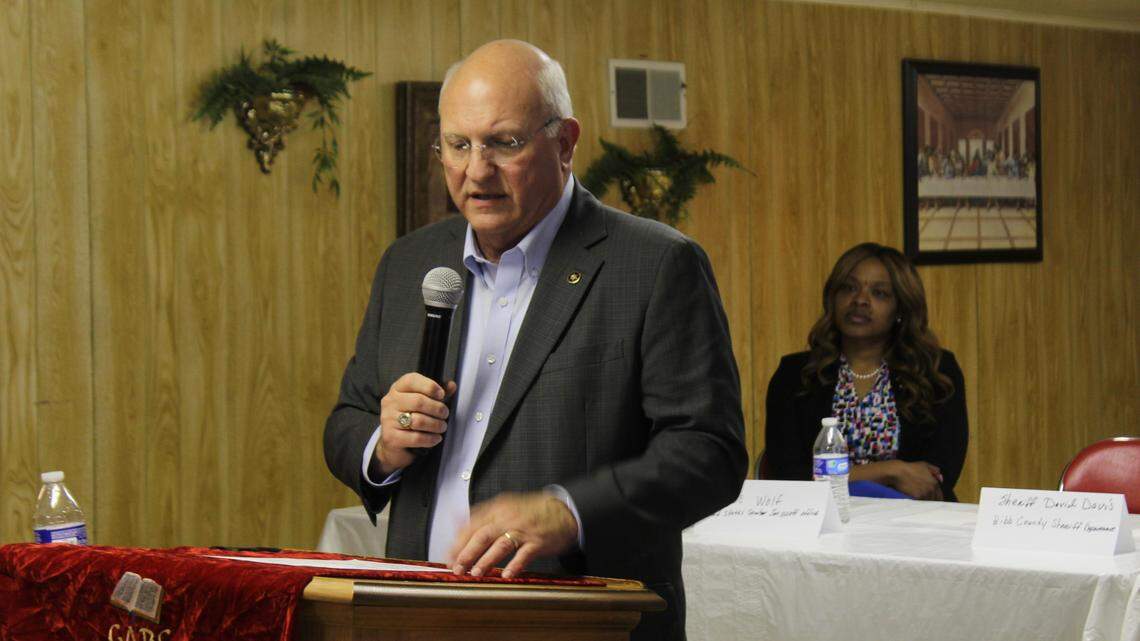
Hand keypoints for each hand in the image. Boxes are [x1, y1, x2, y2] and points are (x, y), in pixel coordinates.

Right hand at [373, 373, 455, 475]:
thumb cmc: (410, 418)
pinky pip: (416, 438)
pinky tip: (436, 438)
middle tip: (445, 414)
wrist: (393, 443)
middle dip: (437, 408)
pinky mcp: (391, 438)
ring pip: (418, 421)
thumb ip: (436, 394)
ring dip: (436, 425)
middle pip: (418, 401)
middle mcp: (390, 402)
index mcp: (397, 389)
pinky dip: (430, 439)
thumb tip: (451, 385)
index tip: (442, 394)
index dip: (430, 386)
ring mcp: (388, 420)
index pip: (411, 380)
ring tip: (442, 427)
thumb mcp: (423, 402)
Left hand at [449, 492, 578, 578]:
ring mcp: (524, 530)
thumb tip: (456, 522)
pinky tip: (507, 575)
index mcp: (497, 509)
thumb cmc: (531, 512)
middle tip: (457, 568)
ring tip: (476, 573)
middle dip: (466, 553)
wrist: (563, 510)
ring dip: (486, 560)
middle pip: (482, 534)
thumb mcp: (505, 506)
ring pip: (501, 544)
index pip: (472, 525)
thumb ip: (482, 516)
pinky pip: (525, 554)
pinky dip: (515, 565)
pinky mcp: (538, 542)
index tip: (449, 556)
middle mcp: (508, 518)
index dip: (458, 542)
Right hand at [886, 460, 943, 499]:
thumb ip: (935, 470)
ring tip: (922, 505)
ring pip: (928, 502)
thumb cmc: (910, 467)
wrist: (898, 472)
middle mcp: (931, 489)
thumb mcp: (924, 465)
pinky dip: (919, 504)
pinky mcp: (917, 497)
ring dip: (925, 504)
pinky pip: (921, 503)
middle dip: (931, 501)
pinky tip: (916, 503)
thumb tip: (941, 480)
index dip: (936, 498)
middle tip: (926, 503)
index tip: (932, 500)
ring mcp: (925, 493)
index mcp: (935, 482)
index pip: (939, 495)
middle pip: (935, 500)